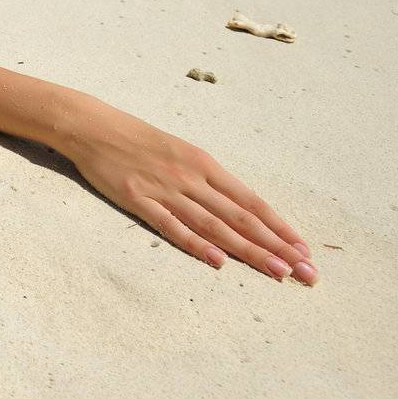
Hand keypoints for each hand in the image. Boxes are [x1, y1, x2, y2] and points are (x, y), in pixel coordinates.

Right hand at [66, 114, 317, 284]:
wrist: (93, 127)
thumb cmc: (138, 139)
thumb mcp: (180, 151)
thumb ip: (206, 179)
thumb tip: (235, 207)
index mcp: (204, 164)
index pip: (251, 201)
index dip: (279, 227)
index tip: (303, 249)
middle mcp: (191, 177)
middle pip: (241, 218)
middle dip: (276, 246)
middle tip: (304, 272)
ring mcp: (165, 190)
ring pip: (215, 225)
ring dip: (248, 250)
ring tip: (276, 271)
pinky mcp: (138, 200)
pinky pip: (171, 225)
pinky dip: (195, 243)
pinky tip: (217, 260)